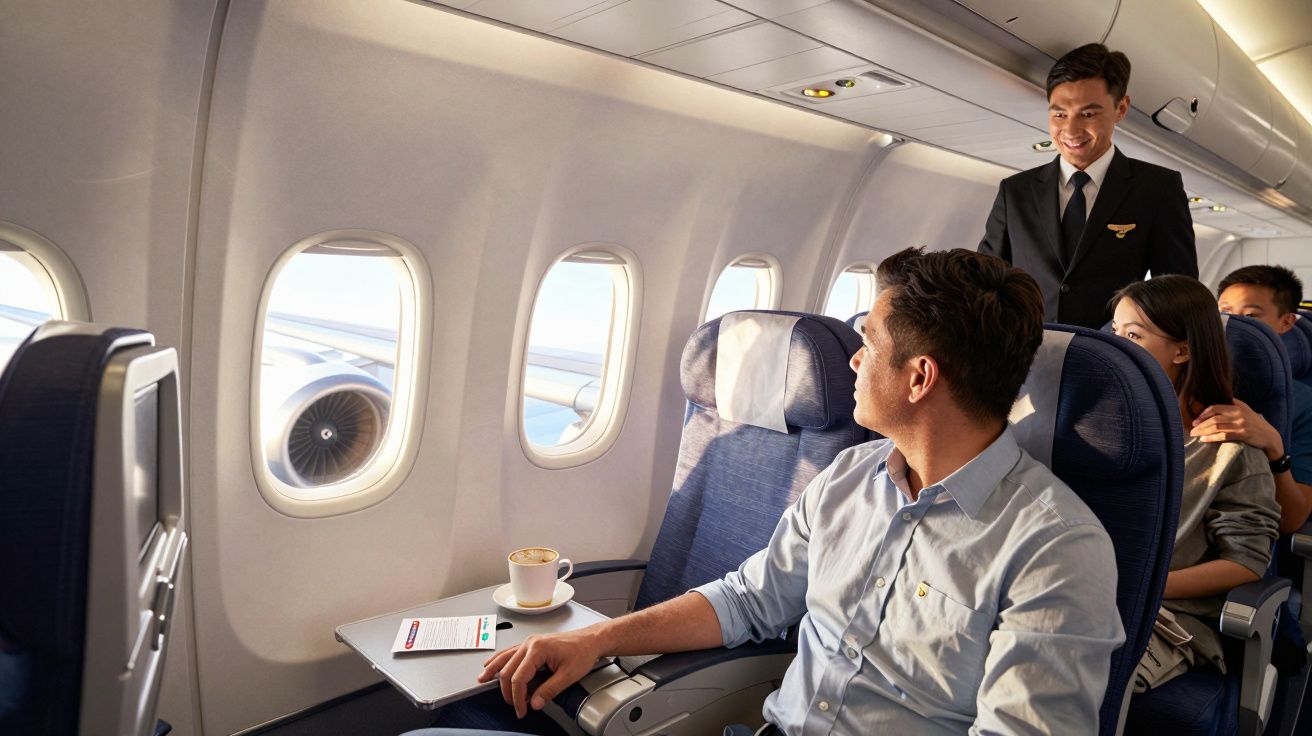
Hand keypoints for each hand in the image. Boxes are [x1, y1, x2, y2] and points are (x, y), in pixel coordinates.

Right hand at [477, 629, 602, 717]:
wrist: (590, 640)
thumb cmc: (582, 652)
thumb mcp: (568, 675)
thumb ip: (550, 690)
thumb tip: (534, 702)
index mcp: (538, 649)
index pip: (519, 677)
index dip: (517, 697)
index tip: (522, 709)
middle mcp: (530, 643)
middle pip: (508, 669)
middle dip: (508, 691)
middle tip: (514, 706)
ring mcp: (529, 643)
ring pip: (504, 658)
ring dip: (493, 670)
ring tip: (482, 680)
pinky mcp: (531, 645)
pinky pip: (509, 652)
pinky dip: (499, 660)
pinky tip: (491, 664)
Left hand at [1191, 399, 1283, 459]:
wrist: (1269, 436)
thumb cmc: (1255, 423)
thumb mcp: (1246, 410)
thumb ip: (1234, 404)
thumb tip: (1221, 397)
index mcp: (1237, 407)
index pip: (1215, 408)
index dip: (1203, 414)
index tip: (1195, 420)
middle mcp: (1238, 415)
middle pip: (1214, 418)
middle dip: (1201, 424)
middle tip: (1191, 429)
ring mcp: (1241, 425)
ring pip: (1217, 427)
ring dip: (1203, 431)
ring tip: (1195, 434)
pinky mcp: (1243, 435)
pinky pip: (1224, 436)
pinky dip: (1212, 438)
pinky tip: (1204, 439)